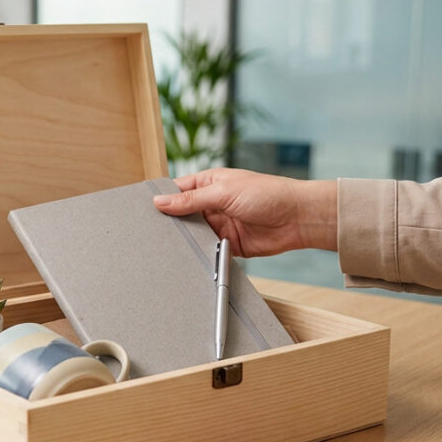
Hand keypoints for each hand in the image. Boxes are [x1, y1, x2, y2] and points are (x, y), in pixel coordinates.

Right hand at [152, 168, 336, 256]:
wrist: (297, 219)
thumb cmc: (268, 194)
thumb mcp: (224, 192)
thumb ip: (191, 200)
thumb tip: (160, 202)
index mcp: (209, 184)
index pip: (177, 191)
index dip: (162, 199)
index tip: (144, 210)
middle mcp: (211, 204)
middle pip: (182, 215)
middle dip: (170, 223)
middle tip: (150, 233)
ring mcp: (219, 224)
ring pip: (193, 234)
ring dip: (185, 240)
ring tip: (166, 247)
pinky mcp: (227, 244)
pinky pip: (207, 250)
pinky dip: (200, 253)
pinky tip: (189, 257)